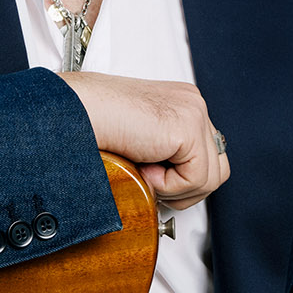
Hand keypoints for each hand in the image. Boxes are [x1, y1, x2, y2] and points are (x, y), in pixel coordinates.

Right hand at [57, 72, 229, 208]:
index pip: (208, 154)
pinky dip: (168, 185)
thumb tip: (185, 188)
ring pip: (211, 177)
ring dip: (175, 188)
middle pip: (217, 168)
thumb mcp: (141, 143)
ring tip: (144, 171)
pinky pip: (196, 178)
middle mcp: (193, 103)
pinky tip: (143, 165)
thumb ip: (166, 155)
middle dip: (185, 188)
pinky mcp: (188, 127)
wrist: (75, 112)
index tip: (152, 178)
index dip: (182, 179)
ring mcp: (194, 112)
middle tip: (149, 180)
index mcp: (183, 104)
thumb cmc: (93, 126)